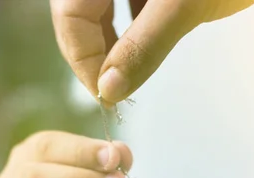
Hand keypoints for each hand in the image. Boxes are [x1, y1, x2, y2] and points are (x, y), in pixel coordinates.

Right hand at [51, 0, 253, 102]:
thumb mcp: (185, 4)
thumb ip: (143, 47)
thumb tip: (109, 90)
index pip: (68, 13)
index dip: (81, 56)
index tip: (102, 93)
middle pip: (76, 10)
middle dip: (91, 50)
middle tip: (112, 88)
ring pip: (95, 6)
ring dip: (107, 40)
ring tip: (125, 71)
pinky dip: (126, 23)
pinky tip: (143, 40)